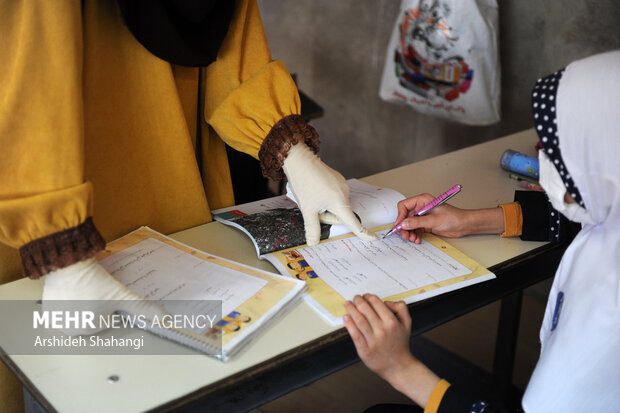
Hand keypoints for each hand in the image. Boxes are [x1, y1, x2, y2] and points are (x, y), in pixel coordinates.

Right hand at [42, 258, 165, 335]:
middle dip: (97, 304)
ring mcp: (57, 319)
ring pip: (78, 310)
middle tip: (95, 290)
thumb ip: (142, 308)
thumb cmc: (93, 282)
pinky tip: (74, 288)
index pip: (107, 319)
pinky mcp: (48, 307)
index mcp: (89, 331)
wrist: (69, 264)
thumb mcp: (122, 296)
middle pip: (92, 316)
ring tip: (85, 288)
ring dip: (83, 301)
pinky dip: (70, 298)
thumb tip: (163, 319)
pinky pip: (64, 305)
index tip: (107, 294)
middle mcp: (71, 330)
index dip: (110, 305)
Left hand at [283, 143, 376, 244]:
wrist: (300, 160)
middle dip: (327, 216)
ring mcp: (342, 184)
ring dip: (326, 206)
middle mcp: (344, 193)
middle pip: (340, 214)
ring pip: (337, 204)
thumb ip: (312, 228)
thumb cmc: (304, 183)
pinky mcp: (338, 179)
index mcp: (339, 202)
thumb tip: (313, 243)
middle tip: (313, 209)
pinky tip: (315, 190)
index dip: (363, 233)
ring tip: (312, 197)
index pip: (354, 222)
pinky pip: (335, 195)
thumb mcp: (307, 209)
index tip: (373, 238)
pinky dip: (326, 197)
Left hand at [343, 294, 414, 380]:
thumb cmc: (401, 343)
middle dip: (358, 301)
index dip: (368, 297)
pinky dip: (349, 324)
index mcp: (392, 322)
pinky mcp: (364, 350)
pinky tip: (345, 317)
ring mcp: (373, 341)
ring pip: (359, 320)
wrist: (399, 366)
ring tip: (348, 304)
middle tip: (355, 298)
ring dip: (351, 309)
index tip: (365, 296)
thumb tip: (386, 302)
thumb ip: (401, 308)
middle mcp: (382, 330)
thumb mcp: (407, 323)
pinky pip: (355, 335)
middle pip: (366, 310)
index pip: (376, 303)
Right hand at [395, 194, 503, 242]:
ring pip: (409, 225)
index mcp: (422, 200)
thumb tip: (404, 224)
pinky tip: (417, 239)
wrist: (464, 225)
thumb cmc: (454, 217)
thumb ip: (417, 222)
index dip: (400, 215)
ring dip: (410, 233)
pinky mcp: (426, 224)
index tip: (400, 225)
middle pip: (405, 217)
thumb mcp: (433, 220)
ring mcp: (423, 216)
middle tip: (405, 235)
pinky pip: (416, 230)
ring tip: (413, 238)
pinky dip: (415, 235)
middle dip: (404, 227)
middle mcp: (421, 208)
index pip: (404, 206)